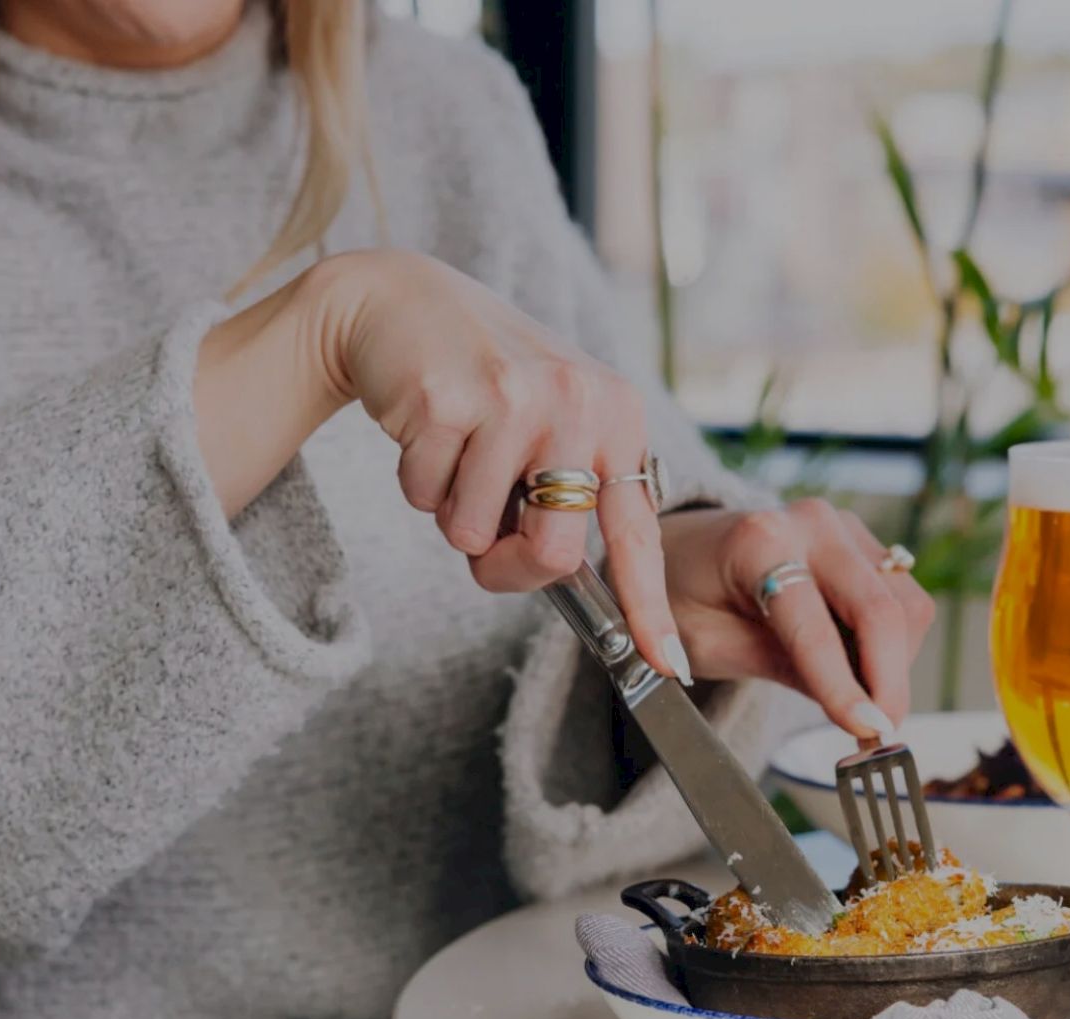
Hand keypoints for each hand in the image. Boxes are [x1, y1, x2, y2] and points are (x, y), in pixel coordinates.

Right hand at [194, 249, 685, 678]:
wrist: (401, 302)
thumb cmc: (486, 387)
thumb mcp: (553, 428)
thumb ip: (568, 503)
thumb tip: (560, 581)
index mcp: (618, 415)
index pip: (638, 532)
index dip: (649, 606)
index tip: (668, 664)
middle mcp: (578, 402)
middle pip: (553, 554)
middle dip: (509, 563)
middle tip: (486, 527)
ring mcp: (512, 397)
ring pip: (474, 532)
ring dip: (453, 511)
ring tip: (459, 449)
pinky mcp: (445, 398)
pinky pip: (425, 498)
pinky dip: (417, 483)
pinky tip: (426, 428)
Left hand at [655, 502, 936, 736]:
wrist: (682, 551)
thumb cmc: (684, 597)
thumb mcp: (712, 644)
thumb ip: (780, 666)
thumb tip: (853, 707)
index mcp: (759, 542)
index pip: (815, 627)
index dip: (844, 687)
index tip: (867, 731)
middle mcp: (811, 524)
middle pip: (882, 609)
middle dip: (890, 680)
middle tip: (882, 733)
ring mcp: (844, 528)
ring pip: (906, 606)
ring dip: (895, 663)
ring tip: (859, 698)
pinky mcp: (864, 542)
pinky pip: (904, 600)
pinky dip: (893, 644)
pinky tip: (860, 667)